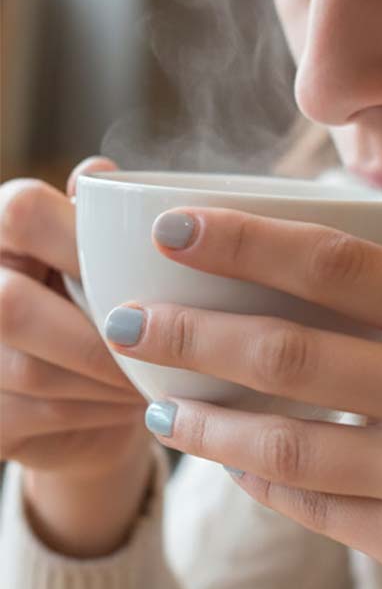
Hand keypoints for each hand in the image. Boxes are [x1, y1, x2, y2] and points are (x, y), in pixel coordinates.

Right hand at [0, 157, 148, 478]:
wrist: (106, 399)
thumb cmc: (118, 310)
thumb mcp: (120, 260)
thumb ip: (108, 218)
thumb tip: (97, 174)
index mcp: (5, 231)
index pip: (23, 212)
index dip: (80, 242)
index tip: (139, 276)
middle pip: (11, 304)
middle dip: (99, 336)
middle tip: (159, 348)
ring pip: (32, 370)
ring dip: (108, 379)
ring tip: (157, 377)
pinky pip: (35, 415)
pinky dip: (98, 413)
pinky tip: (133, 404)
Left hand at [108, 206, 381, 588]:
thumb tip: (320, 295)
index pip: (339, 263)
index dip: (247, 240)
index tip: (179, 228)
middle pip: (291, 351)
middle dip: (193, 333)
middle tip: (129, 321)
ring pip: (287, 443)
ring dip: (211, 422)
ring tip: (164, 403)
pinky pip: (320, 510)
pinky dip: (267, 485)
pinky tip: (238, 466)